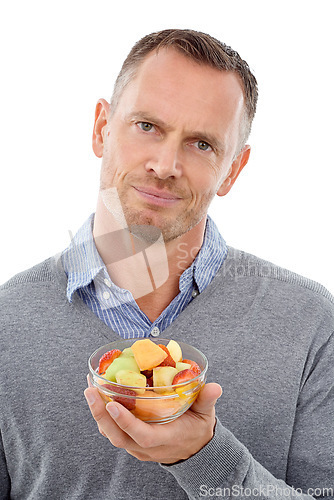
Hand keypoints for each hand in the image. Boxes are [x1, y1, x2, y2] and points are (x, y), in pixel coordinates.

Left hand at [84, 382, 221, 463]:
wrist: (194, 450)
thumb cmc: (198, 429)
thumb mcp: (206, 415)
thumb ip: (207, 400)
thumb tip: (215, 386)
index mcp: (165, 439)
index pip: (142, 435)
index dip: (125, 421)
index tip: (112, 403)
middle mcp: (147, 446)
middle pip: (118, 436)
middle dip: (101, 414)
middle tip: (90, 390)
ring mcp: (137, 447)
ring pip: (111, 434)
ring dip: (97, 413)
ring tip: (90, 388)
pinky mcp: (132, 442)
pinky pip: (112, 431)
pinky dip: (102, 415)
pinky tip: (97, 396)